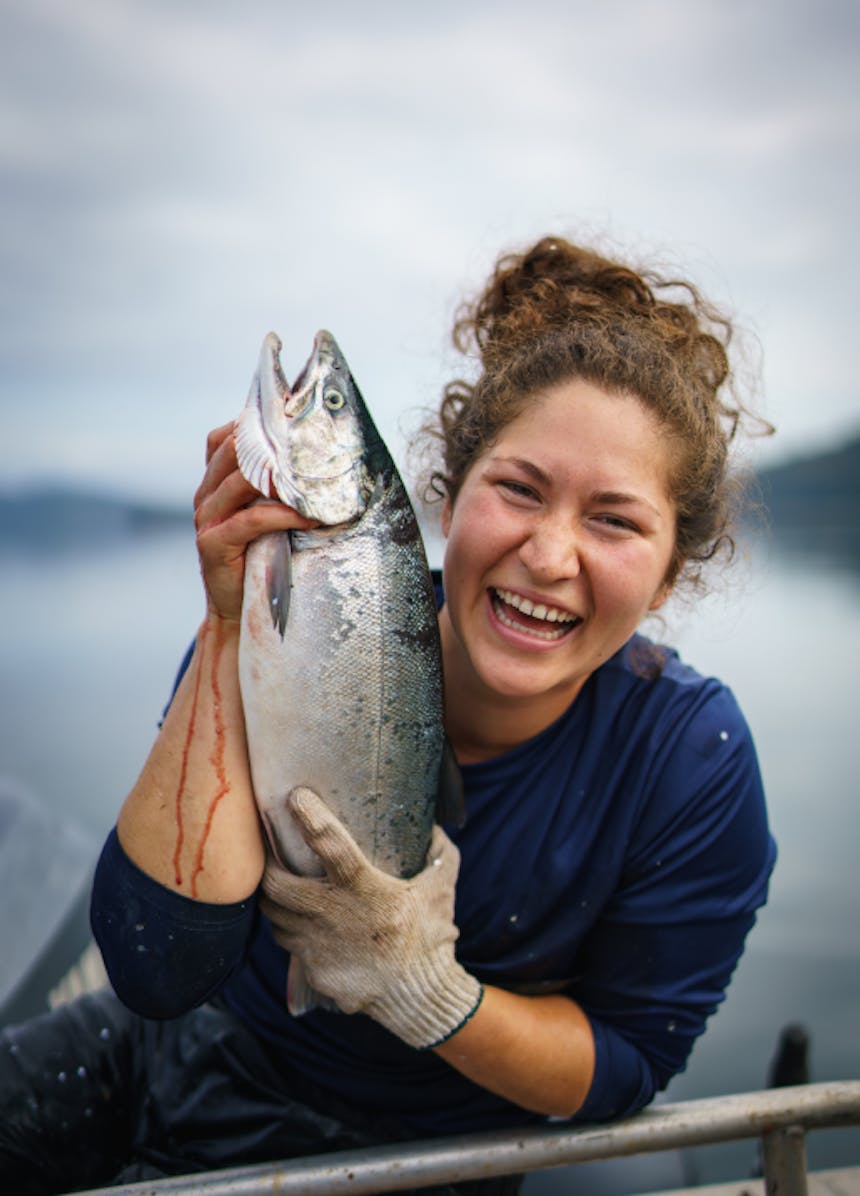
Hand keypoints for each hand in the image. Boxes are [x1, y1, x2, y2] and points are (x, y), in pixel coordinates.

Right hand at [193, 423, 316, 622]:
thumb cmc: (261, 560)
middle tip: (309, 446)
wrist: (238, 610)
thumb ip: (275, 490)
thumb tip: (317, 463)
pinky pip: (251, 519)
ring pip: (239, 480)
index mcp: (214, 483)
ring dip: (281, 479)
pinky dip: (283, 514)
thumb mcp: (266, 517)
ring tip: (314, 483)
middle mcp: (205, 496)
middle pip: (231, 451)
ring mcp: (206, 519)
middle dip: (270, 445)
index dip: (252, 424)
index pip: (224, 438)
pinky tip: (309, 518)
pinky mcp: (213, 544)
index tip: (290, 420)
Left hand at [260, 788, 482, 1049]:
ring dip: (275, 899)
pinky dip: (291, 930)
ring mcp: (317, 946)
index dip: (309, 816)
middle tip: (271, 850)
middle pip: (275, 883)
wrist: (421, 996)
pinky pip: (289, 944)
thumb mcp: (442, 885)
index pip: (329, 844)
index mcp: (364, 889)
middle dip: (265, 864)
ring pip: (274, 915)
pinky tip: (302, 922)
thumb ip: (437, 850)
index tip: (295, 796)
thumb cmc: (432, 933)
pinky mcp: (312, 970)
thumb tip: (429, 821)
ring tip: (281, 885)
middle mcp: (332, 915)